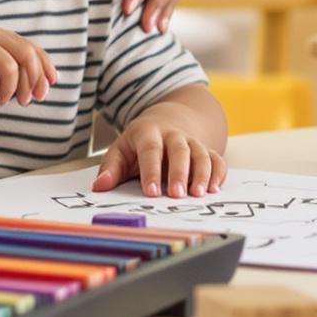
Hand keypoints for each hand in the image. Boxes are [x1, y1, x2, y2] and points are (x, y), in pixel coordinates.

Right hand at [0, 23, 54, 105]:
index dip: (45, 70)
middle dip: (31, 82)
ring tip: (0, 101)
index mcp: (0, 35)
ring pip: (10, 67)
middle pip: (26, 55)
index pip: (33, 49)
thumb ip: (16, 71)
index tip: (44, 92)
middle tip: (25, 102)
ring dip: (10, 91)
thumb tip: (47, 83)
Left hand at [92, 116, 227, 198]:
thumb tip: (99, 186)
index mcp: (148, 132)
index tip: (151, 192)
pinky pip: (217, 159)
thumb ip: (111, 168)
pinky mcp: (207, 150)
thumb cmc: (139, 143)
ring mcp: (192, 141)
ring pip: (201, 153)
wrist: (167, 121)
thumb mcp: (121, 150)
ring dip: (202, 174)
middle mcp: (173, 134)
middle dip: (178, 173)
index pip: (150, 150)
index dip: (151, 170)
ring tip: (198, 194)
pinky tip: (214, 189)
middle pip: (178, 150)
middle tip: (177, 195)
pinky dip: (218, 174)